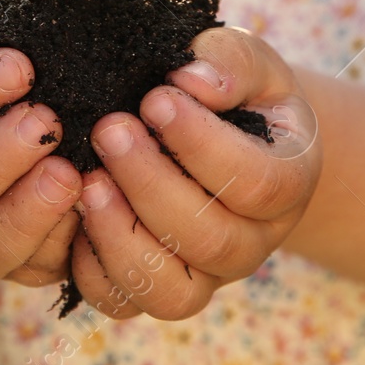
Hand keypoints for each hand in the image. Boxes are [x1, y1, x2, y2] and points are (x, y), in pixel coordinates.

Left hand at [70, 27, 321, 319]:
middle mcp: (255, 240)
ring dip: (121, 235)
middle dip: (150, 183)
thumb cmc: (234, 93)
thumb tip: (193, 80)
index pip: (257, 182)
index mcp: (289, 180)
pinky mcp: (158, 289)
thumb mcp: (246, 62)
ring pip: (171, 291)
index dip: (202, 145)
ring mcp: (208, 275)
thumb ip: (229, 61)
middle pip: (211, 239)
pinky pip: (124, 303)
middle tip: (109, 129)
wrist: (224, 135)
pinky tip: (75, 215)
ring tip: (88, 181)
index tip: (155, 99)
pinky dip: (94, 269)